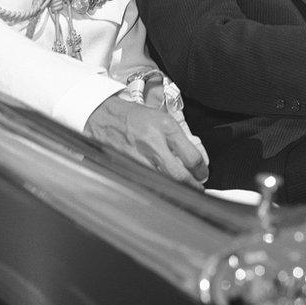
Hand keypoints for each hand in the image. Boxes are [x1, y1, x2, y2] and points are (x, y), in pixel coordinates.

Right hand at [84, 95, 208, 186]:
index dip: (201, 170)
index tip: (202, 173)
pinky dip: (156, 187)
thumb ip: (178, 137)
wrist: (103, 116)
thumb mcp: (161, 118)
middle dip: (192, 185)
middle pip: (179, 175)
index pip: (192, 156)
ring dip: (175, 188)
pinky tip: (161, 187)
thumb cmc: (133, 116)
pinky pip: (147, 182)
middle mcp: (153, 142)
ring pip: (164, 182)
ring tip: (181, 189)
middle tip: (196, 187)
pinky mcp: (127, 167)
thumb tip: (194, 158)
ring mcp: (139, 157)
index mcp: (165, 126)